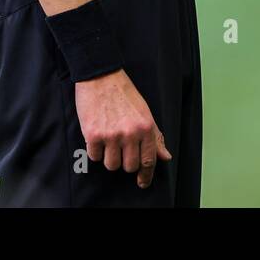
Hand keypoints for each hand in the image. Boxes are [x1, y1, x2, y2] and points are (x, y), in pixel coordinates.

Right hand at [76, 69, 171, 188]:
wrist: (101, 76)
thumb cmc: (124, 93)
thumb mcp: (145, 112)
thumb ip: (155, 136)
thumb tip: (165, 157)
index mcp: (145, 127)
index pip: (149, 161)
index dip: (146, 175)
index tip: (142, 182)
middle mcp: (130, 133)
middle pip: (129, 166)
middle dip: (125, 162)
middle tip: (121, 150)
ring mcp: (111, 135)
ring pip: (111, 165)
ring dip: (109, 157)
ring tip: (109, 142)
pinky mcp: (93, 134)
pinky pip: (94, 157)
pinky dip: (95, 151)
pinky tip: (97, 137)